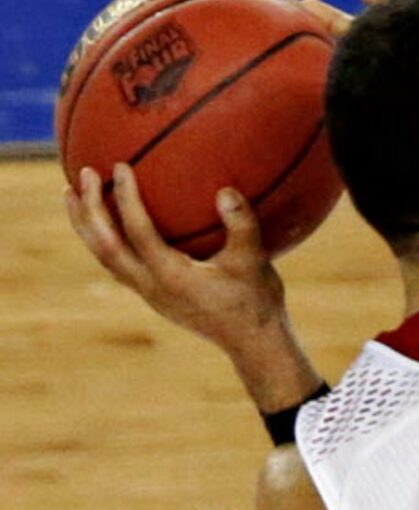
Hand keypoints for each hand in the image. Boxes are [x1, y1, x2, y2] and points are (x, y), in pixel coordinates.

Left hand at [66, 163, 319, 408]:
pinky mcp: (153, 295)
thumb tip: (225, 190)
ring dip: (85, 226)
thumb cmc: (256, 300)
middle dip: (88, 210)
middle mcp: (152, 286)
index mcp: (172, 276)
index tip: (118, 167)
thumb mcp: (254, 261)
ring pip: (104, 257)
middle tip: (79, 174)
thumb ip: (242, 224)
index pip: (138, 232)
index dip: (125, 199)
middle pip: (104, 247)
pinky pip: (117, 263)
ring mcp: (149, 293)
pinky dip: (104, 238)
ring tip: (71, 195)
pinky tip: (106, 221)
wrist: (252, 343)